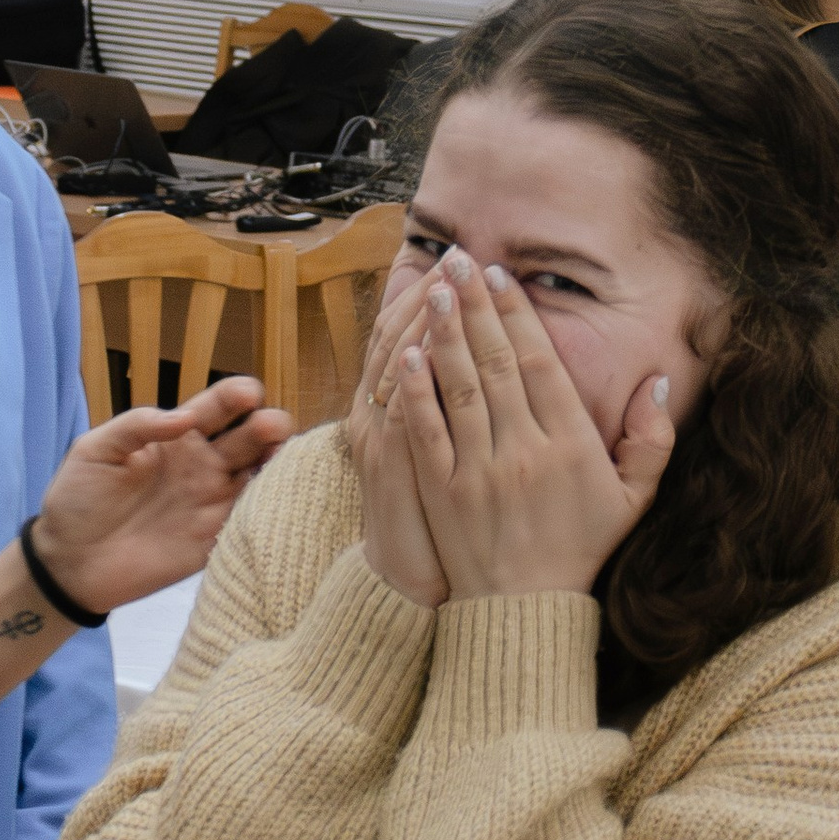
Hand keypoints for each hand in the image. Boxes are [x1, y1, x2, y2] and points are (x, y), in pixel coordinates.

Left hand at [29, 379, 293, 616]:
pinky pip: (253, 521)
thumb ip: (137, 425)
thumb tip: (185, 417)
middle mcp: (204, 466)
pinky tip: (280, 498)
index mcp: (177, 437)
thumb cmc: (78, 499)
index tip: (249, 394)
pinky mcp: (215, 540)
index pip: (218, 408)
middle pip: (251, 438)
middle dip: (269, 426)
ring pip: (262, 476)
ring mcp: (213, 503)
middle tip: (272, 427)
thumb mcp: (95, 449)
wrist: (68, 562)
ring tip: (285, 457)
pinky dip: (271, 508)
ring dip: (279, 465)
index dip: (237, 396)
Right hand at [344, 254, 446, 610]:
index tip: (461, 265)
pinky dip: (405, 383)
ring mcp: (380, 439)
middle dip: (431, 296)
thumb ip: (436, 411)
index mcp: (390, 408)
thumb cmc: (433, 520)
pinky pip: (398, 416)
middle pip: (400, 338)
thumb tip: (447, 362)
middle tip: (456, 257)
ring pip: (393, 368)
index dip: (428, 297)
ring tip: (444, 285)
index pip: (404, 335)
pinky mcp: (391, 469)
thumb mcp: (426, 458)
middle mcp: (377, 415)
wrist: (412, 582)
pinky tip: (419, 350)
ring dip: (420, 324)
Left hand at [392, 249, 674, 596]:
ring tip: (436, 288)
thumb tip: (658, 380)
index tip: (502, 277)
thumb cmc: (580, 548)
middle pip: (496, 362)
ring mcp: (479, 470)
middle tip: (461, 260)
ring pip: (458, 386)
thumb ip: (651, 439)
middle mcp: (524, 451)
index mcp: (570, 446)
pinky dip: (414, 390)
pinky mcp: (441, 490)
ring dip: (445, 333)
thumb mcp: (633, 498)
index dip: (518, 315)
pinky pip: (426, 430)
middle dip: (477, 306)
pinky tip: (405, 352)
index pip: (539, 363)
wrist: (524, 608)